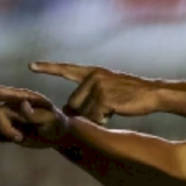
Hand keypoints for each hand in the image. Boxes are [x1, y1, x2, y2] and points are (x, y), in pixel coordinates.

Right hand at [0, 83, 68, 147]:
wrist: (57, 135)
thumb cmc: (57, 125)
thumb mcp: (52, 120)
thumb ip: (37, 114)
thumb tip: (23, 104)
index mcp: (24, 97)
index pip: (1, 92)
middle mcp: (12, 104)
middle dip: (5, 129)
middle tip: (20, 138)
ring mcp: (6, 114)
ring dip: (1, 134)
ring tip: (19, 138)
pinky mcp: (4, 125)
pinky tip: (13, 139)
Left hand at [30, 61, 160, 123]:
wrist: (154, 93)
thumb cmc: (133, 95)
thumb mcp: (109, 90)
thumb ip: (89, 96)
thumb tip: (67, 111)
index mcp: (93, 72)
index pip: (67, 69)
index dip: (48, 68)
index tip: (31, 66)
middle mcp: (92, 76)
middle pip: (74, 103)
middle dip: (86, 112)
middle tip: (107, 110)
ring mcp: (98, 86)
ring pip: (84, 112)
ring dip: (97, 117)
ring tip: (115, 108)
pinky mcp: (104, 97)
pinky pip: (95, 117)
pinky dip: (105, 120)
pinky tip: (118, 111)